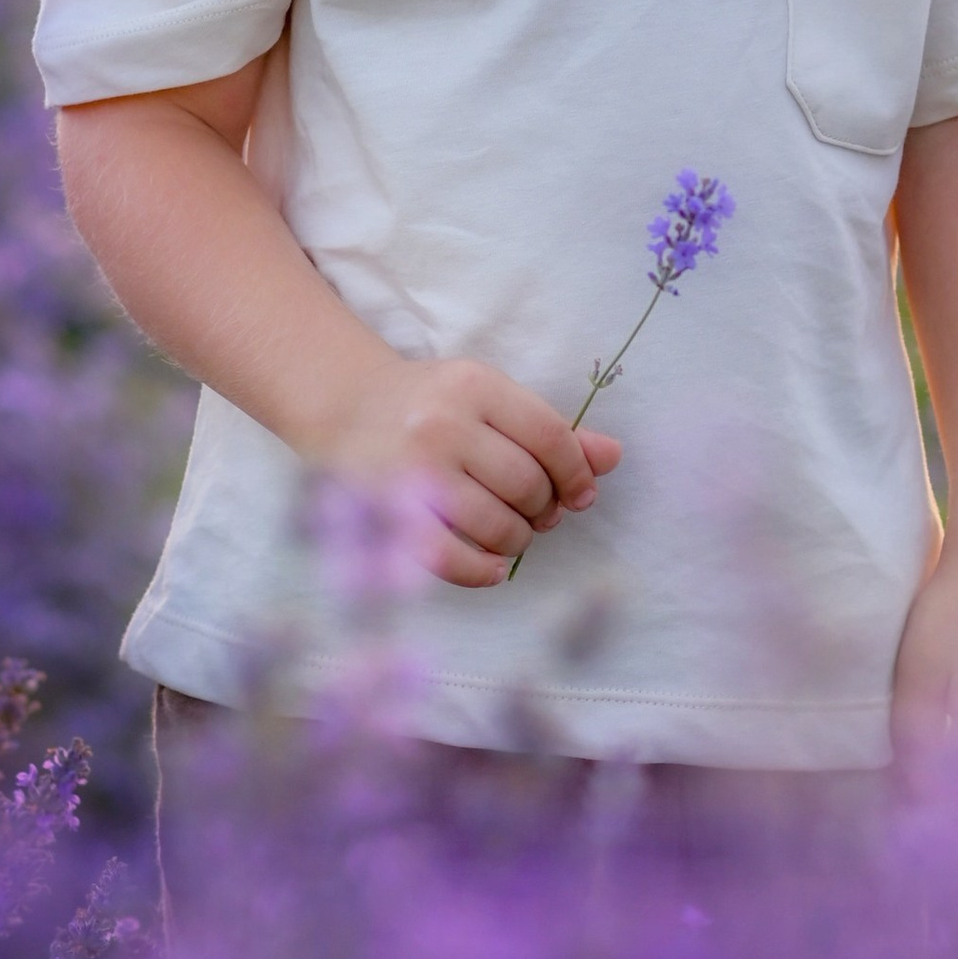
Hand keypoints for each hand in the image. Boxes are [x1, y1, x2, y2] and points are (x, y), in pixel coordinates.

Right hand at [335, 355, 620, 585]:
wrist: (344, 405)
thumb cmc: (433, 406)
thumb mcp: (490, 401)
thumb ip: (550, 430)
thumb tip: (613, 458)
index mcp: (474, 386)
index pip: (549, 436)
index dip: (576, 474)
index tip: (580, 495)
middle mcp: (442, 424)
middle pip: (526, 484)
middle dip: (544, 509)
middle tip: (539, 514)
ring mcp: (412, 470)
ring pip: (494, 524)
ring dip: (517, 540)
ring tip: (512, 535)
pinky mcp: (388, 513)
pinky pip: (448, 559)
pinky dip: (481, 572)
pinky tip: (493, 568)